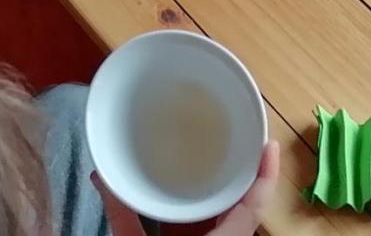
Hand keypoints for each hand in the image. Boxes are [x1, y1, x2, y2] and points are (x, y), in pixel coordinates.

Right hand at [95, 140, 280, 235]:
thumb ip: (122, 217)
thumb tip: (102, 179)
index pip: (254, 208)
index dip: (265, 176)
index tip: (269, 146)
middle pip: (245, 211)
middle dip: (243, 179)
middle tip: (235, 144)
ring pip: (234, 225)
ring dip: (227, 198)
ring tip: (217, 164)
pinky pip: (221, 233)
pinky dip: (213, 217)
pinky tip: (197, 204)